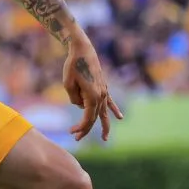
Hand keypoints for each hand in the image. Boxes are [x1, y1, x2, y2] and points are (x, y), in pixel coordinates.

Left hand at [62, 26, 122, 141]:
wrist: (82, 50)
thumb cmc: (72, 65)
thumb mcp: (67, 83)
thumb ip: (74, 98)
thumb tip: (80, 105)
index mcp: (93, 96)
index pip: (88, 119)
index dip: (80, 128)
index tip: (71, 132)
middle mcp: (101, 95)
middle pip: (95, 118)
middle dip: (86, 130)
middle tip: (76, 138)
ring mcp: (104, 91)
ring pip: (104, 113)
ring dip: (103, 125)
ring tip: (105, 139)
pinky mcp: (103, 86)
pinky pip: (110, 102)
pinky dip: (114, 110)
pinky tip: (120, 117)